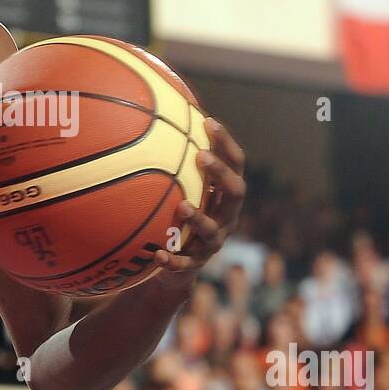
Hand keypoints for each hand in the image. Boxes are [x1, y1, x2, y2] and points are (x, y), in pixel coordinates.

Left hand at [151, 117, 245, 289]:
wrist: (176, 268)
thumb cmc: (178, 219)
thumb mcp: (180, 192)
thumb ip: (173, 165)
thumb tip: (151, 121)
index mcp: (224, 197)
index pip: (235, 165)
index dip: (226, 144)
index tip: (208, 122)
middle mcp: (225, 218)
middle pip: (236, 193)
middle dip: (221, 174)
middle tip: (202, 156)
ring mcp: (212, 243)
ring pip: (213, 231)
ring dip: (199, 218)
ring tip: (182, 207)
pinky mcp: (195, 266)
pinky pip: (185, 264)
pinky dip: (173, 260)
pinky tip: (157, 254)